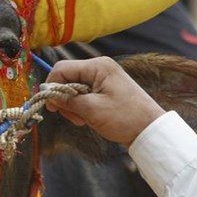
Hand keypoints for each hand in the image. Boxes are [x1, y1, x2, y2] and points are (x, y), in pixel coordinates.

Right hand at [43, 57, 165, 146]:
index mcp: (97, 66)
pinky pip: (84, 94)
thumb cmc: (124, 118)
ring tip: (83, 120)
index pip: (62, 69)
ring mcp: (103, 78)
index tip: (51, 107)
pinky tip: (88, 118)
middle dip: (64, 99)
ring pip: (73, 89)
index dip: (52, 87)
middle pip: (67, 79)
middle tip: (73, 117)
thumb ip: (66, 100)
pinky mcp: (105, 88)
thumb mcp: (91, 109)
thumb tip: (47, 93)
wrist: (149, 129)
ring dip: (73, 106)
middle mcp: (99, 68)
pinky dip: (81, 107)